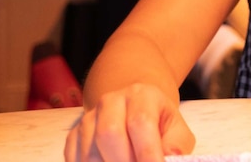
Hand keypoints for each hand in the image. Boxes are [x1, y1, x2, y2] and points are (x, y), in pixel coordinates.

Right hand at [64, 83, 194, 160]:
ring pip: (90, 152)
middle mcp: (111, 101)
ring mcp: (89, 117)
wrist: (136, 108)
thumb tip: (168, 159)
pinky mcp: (74, 135)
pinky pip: (75, 158)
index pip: (141, 123)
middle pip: (109, 134)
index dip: (147, 152)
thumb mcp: (176, 129)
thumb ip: (176, 145)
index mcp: (142, 95)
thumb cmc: (159, 122)